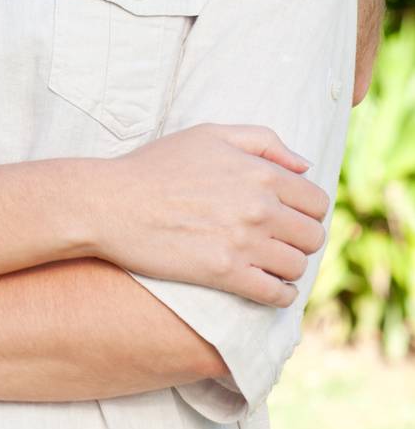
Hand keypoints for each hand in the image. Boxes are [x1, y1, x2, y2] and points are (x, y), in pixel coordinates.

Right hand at [91, 124, 328, 305]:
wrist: (113, 203)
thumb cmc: (158, 165)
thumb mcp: (209, 134)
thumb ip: (263, 141)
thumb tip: (304, 166)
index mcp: (259, 171)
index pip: (316, 200)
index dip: (306, 209)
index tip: (290, 214)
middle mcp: (259, 207)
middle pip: (312, 236)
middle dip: (300, 238)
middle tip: (278, 239)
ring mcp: (244, 243)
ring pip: (297, 266)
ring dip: (288, 266)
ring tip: (269, 261)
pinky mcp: (226, 274)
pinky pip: (276, 294)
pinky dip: (279, 294)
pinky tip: (267, 285)